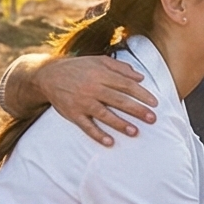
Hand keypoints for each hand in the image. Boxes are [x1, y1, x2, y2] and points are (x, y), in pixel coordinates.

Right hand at [34, 55, 156, 145]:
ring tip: (135, 131)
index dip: (142, 94)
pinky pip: (86, 126)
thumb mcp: (98, 61)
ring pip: (104, 114)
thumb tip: (141, 78)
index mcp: (100, 74)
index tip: (155, 103)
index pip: (125, 84)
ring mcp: (82, 102)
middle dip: (137, 110)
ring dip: (120, 124)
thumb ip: (120, 68)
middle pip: (118, 100)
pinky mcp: (73, 114)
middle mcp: (92, 88)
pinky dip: (98, 135)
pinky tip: (109, 142)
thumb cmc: (78, 68)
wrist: (48, 76)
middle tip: (152, 118)